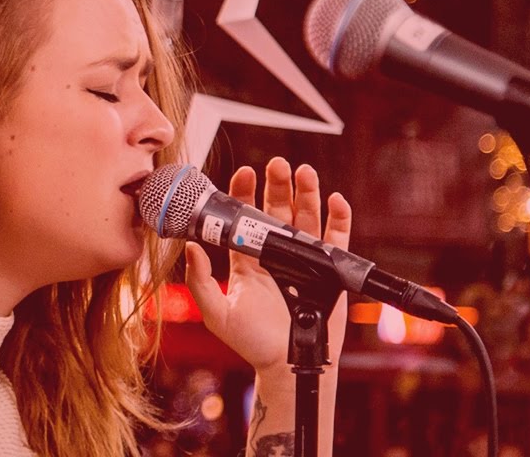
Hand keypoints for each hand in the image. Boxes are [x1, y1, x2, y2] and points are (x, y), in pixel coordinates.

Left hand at [183, 157, 352, 377]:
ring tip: (304, 172)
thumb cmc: (251, 341)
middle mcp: (275, 253)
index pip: (245, 218)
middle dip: (278, 185)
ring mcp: (304, 259)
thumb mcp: (217, 313)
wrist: (287, 365)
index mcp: (247, 259)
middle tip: (276, 164)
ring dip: (307, 193)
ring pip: (307, 218)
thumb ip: (199, 281)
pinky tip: (335, 200)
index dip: (244, 194)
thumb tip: (190, 246)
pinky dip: (339, 219)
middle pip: (278, 210)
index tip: (244, 173)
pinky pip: (337, 240)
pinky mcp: (330, 271)